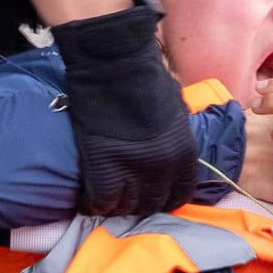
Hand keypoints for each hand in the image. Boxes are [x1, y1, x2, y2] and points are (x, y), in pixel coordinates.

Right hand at [54, 1, 198, 216]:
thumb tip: (168, 137)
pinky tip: (88, 202)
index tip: (156, 197)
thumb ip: (175, 129)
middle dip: (141, 204)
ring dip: (118, 208)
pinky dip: (94, 205)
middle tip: (127, 201)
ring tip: (107, 203)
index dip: (168, 198)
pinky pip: (102, 201)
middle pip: (154, 202)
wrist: (116, 65)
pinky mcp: (105, 168)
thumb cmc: (145, 75)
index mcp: (184, 150)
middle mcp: (164, 167)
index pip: (182, 191)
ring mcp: (134, 170)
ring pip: (128, 206)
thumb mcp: (175, 106)